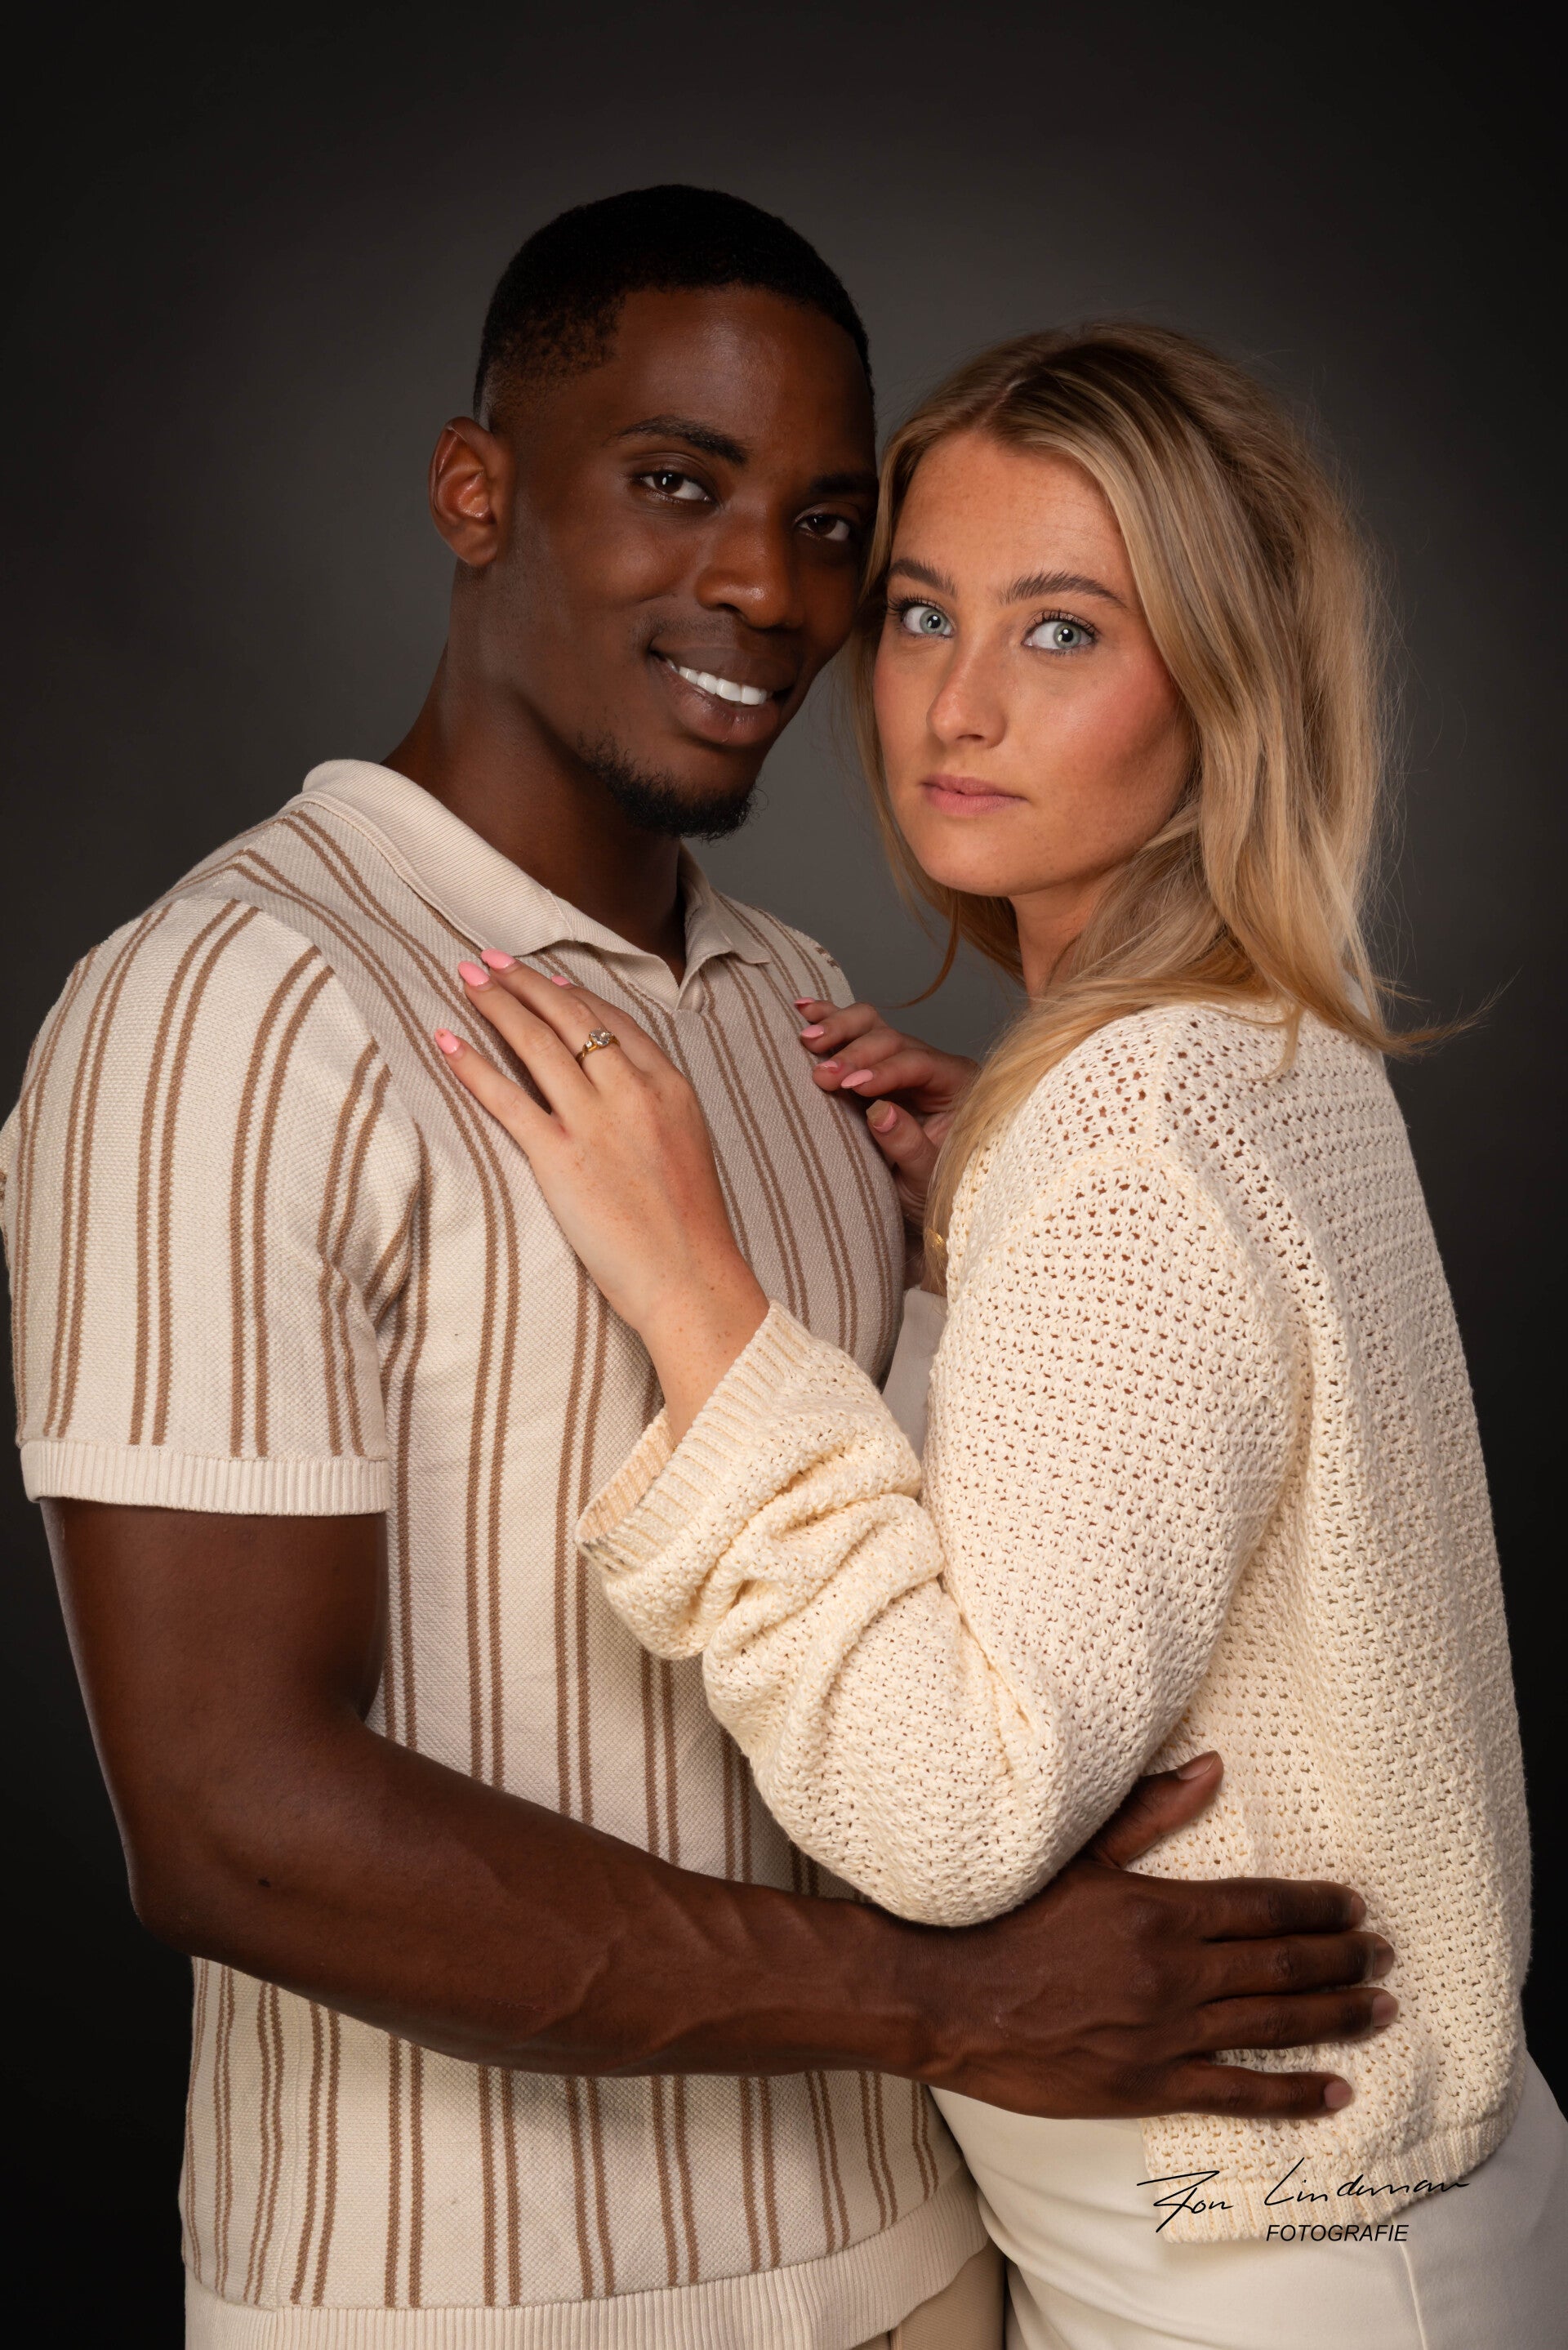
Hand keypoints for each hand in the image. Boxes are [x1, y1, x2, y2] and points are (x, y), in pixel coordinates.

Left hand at [440, 957, 766, 1435]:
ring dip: (497, 1004)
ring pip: (537, 1044)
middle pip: (571, 1019)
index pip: (614, 1021)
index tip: (544, 978)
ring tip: (466, 979)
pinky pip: (508, 1098)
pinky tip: (448, 1041)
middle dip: (525, 982)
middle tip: (490, 958)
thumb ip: (655, 1107)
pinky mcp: (561, 1157)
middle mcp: (633, 1092)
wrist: (692, 1276)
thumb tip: (620, 1086)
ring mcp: (596, 1122)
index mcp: (669, 1086)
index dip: (572, 994)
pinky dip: (474, 1065)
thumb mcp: (687, 1146)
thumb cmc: (690, 1227)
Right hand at [794, 998, 976, 1237]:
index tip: (851, 1085)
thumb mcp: (926, 1179)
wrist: (923, 1203)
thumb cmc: (934, 1191)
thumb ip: (908, 1145)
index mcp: (958, 1087)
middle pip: (893, 1039)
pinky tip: (803, 1009)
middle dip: (854, 1053)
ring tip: (807, 1039)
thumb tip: (880, 1112)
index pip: (919, 1064)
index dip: (884, 1070)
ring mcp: (903, 1062)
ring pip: (873, 1026)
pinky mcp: (876, 1066)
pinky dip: (830, 1019)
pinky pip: (856, 1032)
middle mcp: (934, 1067)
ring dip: (838, 1028)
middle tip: (821, 1075)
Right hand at [918, 1754, 1394, 2117]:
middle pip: (1281, 1965)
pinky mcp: (1146, 2087)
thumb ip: (1150, 1812)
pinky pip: (1237, 2094)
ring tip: (1380, 2010)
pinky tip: (1336, 2091)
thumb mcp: (1076, 1853)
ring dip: (1335, 2017)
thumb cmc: (1001, 1917)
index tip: (1353, 1905)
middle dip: (1342, 1959)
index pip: (1262, 1906)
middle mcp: (1172, 1973)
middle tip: (1384, 1955)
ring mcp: (1164, 2035)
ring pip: (1272, 2025)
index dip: (1317, 1907)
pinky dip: (1293, 2094)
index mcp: (1157, 1909)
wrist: (941, 1996)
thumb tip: (1211, 1768)